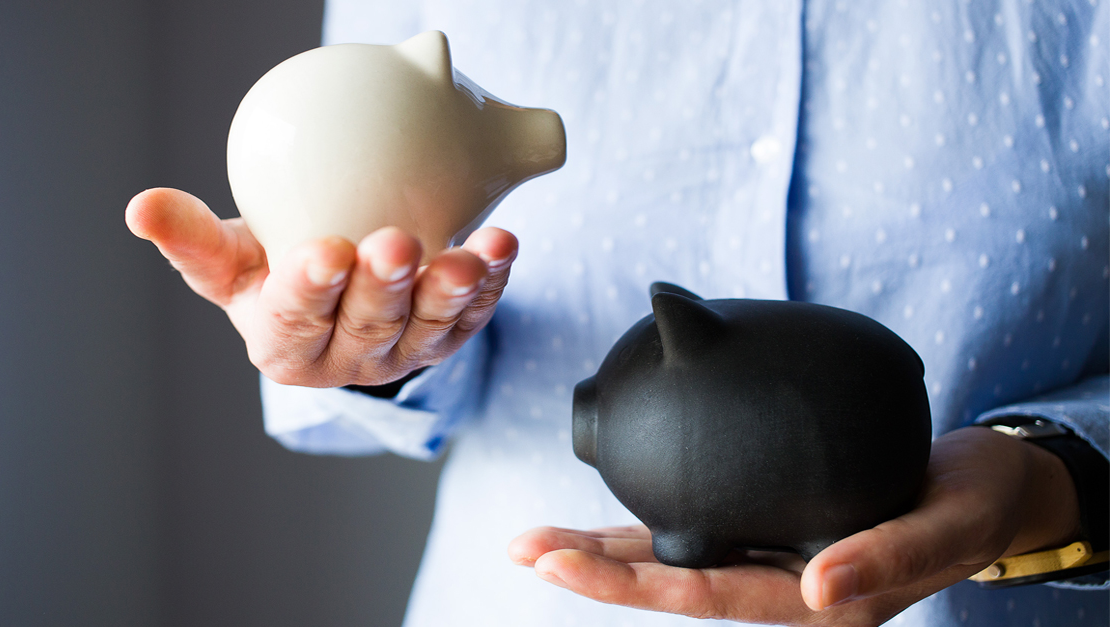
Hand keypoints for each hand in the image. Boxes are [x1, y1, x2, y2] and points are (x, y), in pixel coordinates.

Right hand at [125, 187, 516, 386]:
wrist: (334, 290)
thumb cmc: (270, 270)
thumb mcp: (227, 260)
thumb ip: (191, 237)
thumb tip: (140, 207)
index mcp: (284, 345)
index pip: (294, 320)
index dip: (310, 290)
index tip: (324, 253)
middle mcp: (346, 360)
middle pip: (368, 327)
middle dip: (384, 288)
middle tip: (395, 245)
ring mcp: (402, 353)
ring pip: (429, 328)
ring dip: (450, 292)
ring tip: (467, 256)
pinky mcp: (447, 338)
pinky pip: (474, 315)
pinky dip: (492, 283)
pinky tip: (502, 248)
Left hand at [509, 427, 1080, 625]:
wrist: (985, 485)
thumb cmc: (971, 506)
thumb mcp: (945, 527)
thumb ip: (886, 556)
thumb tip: (815, 587)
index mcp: (814, 601)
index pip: (704, 596)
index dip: (629, 581)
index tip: (561, 560)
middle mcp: (779, 586)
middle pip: (669, 580)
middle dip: (592, 567)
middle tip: (523, 545)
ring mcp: (768, 557)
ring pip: (673, 556)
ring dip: (604, 549)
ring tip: (537, 538)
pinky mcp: (768, 524)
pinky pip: (698, 526)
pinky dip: (647, 522)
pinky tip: (606, 511)